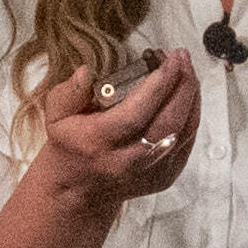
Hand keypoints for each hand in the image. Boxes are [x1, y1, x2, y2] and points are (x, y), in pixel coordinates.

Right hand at [26, 49, 204, 229]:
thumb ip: (69, 92)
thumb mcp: (56, 116)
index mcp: (97, 144)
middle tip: (182, 56)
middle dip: (181, 86)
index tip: (170, 59)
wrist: (78, 190)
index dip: (158, 85)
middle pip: (167, 123)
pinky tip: (188, 92)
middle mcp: (126, 161)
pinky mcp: (165, 177)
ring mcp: (149, 172)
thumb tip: (87, 72)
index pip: (134, 114)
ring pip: (182, 132)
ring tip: (187, 69)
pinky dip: (192, 114)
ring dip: (190, 97)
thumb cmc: (69, 145)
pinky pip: (187, 141)